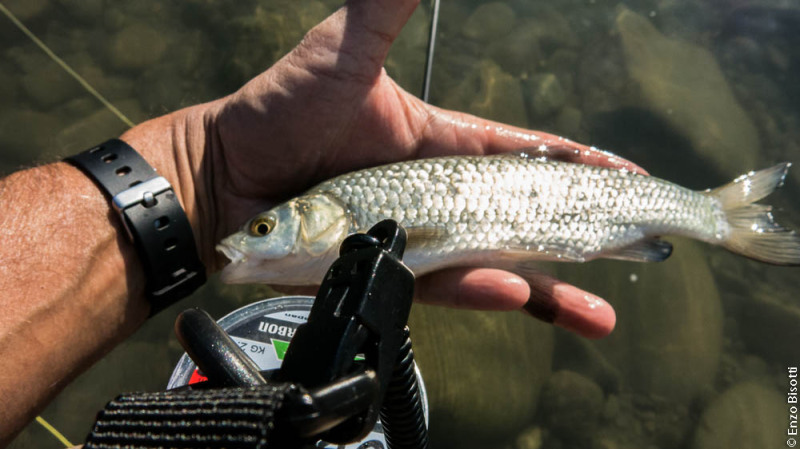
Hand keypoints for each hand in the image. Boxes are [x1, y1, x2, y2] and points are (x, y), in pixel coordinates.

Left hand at [123, 0, 645, 337]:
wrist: (225, 176)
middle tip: (637, 252)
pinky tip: (519, 294)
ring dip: (550, 288)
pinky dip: (484, 290)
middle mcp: (437, 195)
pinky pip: (447, 285)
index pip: (524, 153)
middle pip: (524, 218)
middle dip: (582, 236)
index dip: (576, 164)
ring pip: (497, 264)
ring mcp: (416, 237)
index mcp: (440, 144)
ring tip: (599, 311)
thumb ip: (387, 4)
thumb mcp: (345, 50)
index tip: (624, 175)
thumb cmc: (280, 110)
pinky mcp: (389, 270)